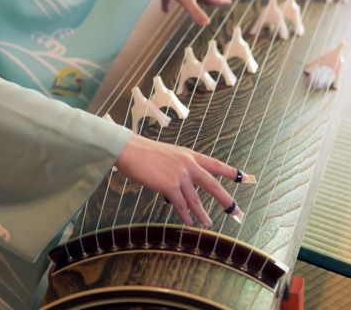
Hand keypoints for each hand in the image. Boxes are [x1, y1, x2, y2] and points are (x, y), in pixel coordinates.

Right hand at [115, 134, 240, 225]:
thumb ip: (180, 167)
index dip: (229, 171)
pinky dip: (185, 215)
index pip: (214, 163)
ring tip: (208, 223)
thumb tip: (186, 185)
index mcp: (189, 154)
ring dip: (202, 214)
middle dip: (226, 199)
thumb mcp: (169, 154)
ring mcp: (180, 175)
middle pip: (212, 184)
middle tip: (236, 210)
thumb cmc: (145, 152)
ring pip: (196, 200)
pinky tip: (189, 221)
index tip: (243, 176)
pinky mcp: (170, 186)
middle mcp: (188, 164)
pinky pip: (180, 205)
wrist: (130, 151)